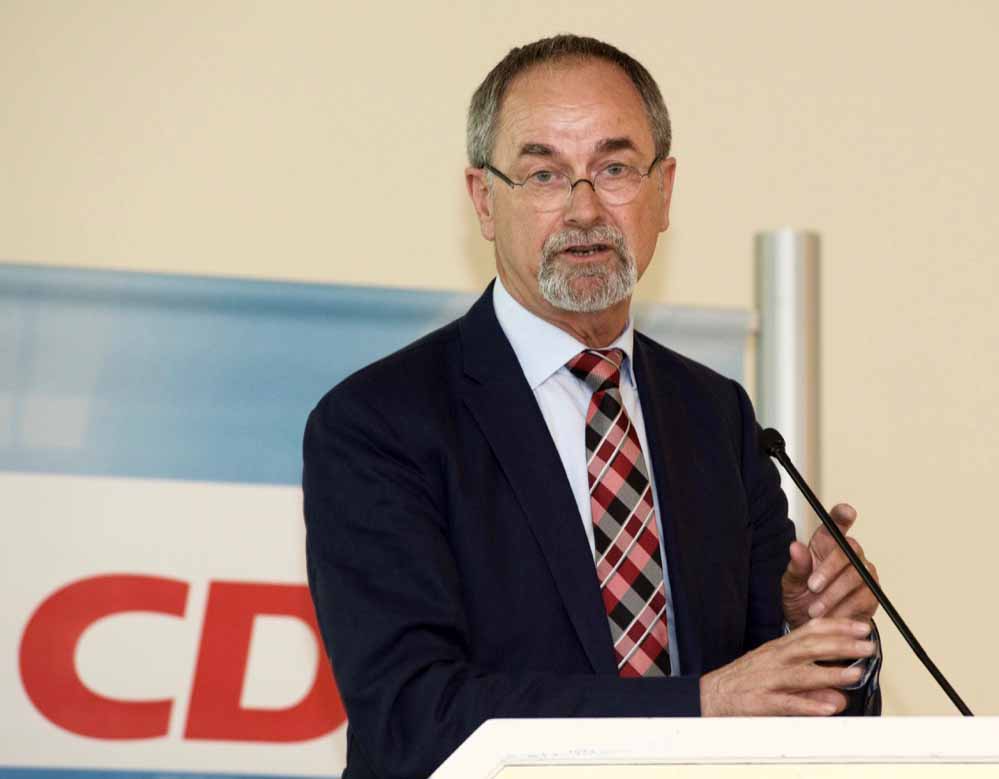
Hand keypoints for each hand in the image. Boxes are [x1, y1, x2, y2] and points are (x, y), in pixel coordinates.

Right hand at [699, 618, 875, 715]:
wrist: (710, 695)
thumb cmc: (744, 681)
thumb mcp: (777, 672)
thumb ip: (810, 682)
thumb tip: (839, 693)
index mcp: (779, 648)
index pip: (810, 631)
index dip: (837, 627)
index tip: (860, 627)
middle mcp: (775, 659)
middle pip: (810, 647)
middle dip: (841, 646)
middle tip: (867, 646)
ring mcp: (769, 679)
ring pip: (802, 673)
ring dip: (830, 673)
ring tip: (854, 674)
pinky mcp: (762, 701)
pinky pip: (787, 703)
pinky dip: (808, 705)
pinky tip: (827, 707)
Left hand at [782, 503, 878, 629]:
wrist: (812, 628)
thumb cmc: (801, 599)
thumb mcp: (791, 584)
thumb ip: (796, 566)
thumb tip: (795, 546)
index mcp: (825, 545)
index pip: (836, 524)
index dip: (842, 516)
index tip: (846, 512)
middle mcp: (848, 554)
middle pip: (848, 550)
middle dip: (828, 569)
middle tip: (811, 586)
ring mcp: (863, 573)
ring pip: (855, 575)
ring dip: (833, 594)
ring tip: (814, 609)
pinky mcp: (872, 594)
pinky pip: (863, 597)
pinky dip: (845, 607)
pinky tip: (831, 615)